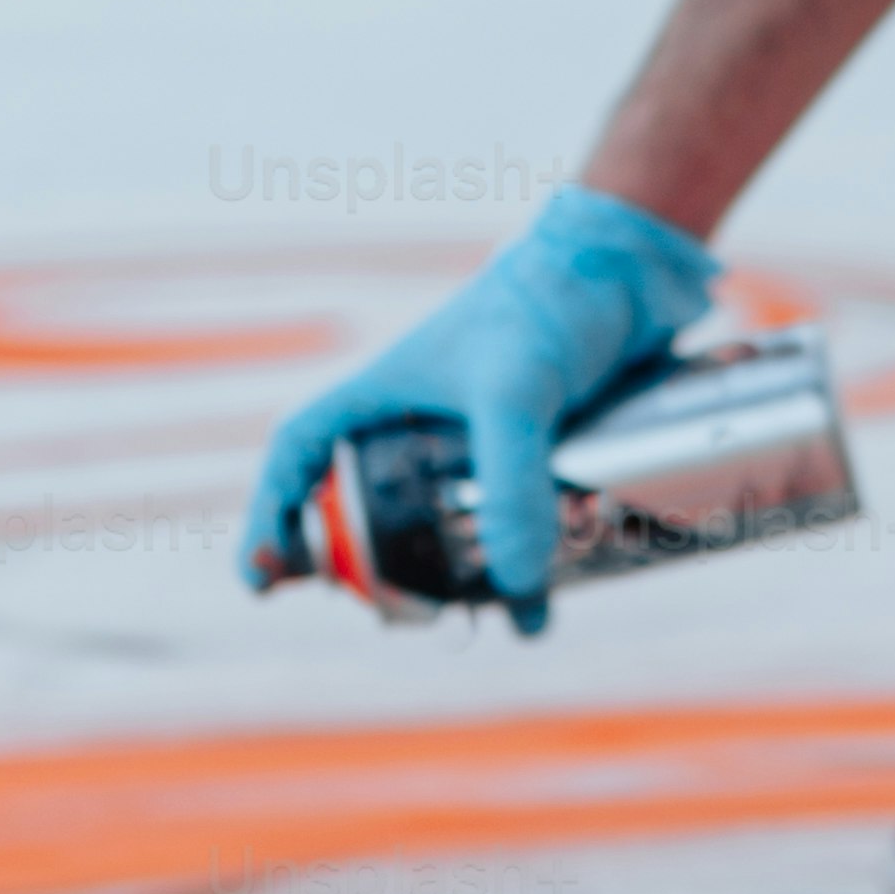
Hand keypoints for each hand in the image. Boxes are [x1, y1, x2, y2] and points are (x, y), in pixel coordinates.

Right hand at [234, 183, 724, 629]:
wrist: (634, 271)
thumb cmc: (551, 301)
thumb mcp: (517, 392)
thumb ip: (511, 482)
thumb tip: (517, 582)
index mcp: (383, 395)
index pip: (299, 457)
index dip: (272, 516)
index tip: (261, 578)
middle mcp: (422, 422)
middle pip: (367, 509)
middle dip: (370, 569)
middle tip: (387, 613)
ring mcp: (478, 440)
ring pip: (446, 526)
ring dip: (455, 580)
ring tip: (476, 623)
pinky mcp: (534, 452)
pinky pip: (513, 522)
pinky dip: (522, 565)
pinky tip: (541, 606)